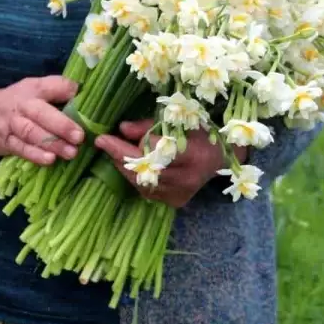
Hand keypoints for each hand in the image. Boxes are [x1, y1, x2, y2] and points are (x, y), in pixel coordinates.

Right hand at [0, 73, 83, 165]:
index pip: (50, 86)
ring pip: (31, 133)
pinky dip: (34, 155)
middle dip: (61, 125)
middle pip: (41, 113)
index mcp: (33, 89)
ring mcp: (11, 124)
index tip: (81, 95)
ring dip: (51, 144)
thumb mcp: (34, 90)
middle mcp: (22, 105)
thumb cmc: (16, 103)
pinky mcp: (5, 142)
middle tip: (80, 136)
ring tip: (71, 152)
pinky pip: (20, 149)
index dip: (65, 89)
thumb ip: (57, 91)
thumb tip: (85, 93)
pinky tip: (49, 161)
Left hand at [95, 120, 246, 208]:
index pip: (150, 154)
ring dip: (123, 167)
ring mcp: (180, 195)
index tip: (103, 138)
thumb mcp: (180, 121)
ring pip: (141, 183)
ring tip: (112, 150)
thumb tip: (121, 128)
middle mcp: (187, 180)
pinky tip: (127, 164)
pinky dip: (134, 177)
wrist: (220, 158)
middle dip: (119, 156)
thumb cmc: (201, 133)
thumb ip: (150, 125)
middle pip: (143, 171)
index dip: (124, 147)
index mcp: (194, 155)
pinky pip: (147, 190)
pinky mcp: (175, 202)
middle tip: (103, 142)